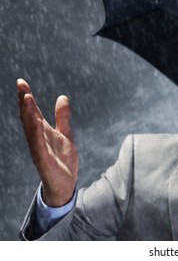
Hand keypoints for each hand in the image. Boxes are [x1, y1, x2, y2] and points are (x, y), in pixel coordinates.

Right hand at [17, 79, 77, 206]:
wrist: (65, 185)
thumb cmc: (62, 161)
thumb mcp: (66, 135)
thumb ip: (63, 118)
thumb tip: (62, 97)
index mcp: (43, 132)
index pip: (33, 112)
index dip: (27, 98)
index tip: (21, 82)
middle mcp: (37, 139)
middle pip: (29, 117)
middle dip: (24, 101)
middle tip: (20, 85)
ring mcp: (39, 149)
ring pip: (31, 129)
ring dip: (28, 114)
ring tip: (26, 98)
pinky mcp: (43, 160)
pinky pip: (39, 146)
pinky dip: (36, 134)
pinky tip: (36, 123)